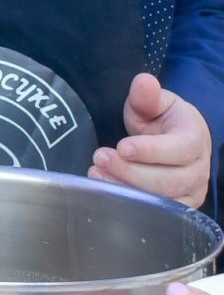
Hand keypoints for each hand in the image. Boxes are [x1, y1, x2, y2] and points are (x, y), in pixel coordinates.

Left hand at [88, 72, 210, 207]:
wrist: (175, 139)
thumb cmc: (163, 120)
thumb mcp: (154, 103)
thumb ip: (146, 95)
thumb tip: (143, 81)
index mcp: (195, 139)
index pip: (180, 149)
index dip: (151, 150)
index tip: (122, 146)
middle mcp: (198, 169)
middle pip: (169, 180)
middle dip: (130, 171)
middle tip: (99, 158)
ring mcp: (190, 191)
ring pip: (162, 200)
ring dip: (126, 188)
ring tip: (97, 173)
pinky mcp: (178, 207)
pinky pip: (157, 213)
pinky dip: (130, 204)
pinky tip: (105, 189)